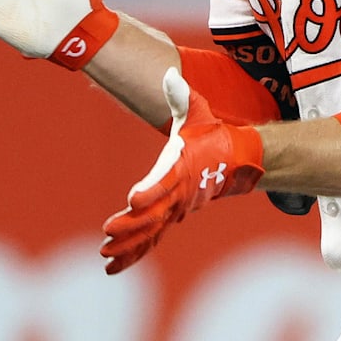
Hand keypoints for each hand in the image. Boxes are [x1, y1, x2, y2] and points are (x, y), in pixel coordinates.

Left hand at [101, 69, 263, 274]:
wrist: (235, 160)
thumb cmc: (210, 133)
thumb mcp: (198, 111)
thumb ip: (181, 95)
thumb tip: (170, 74)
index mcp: (182, 169)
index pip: (165, 182)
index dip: (149, 192)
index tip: (132, 200)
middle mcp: (179, 194)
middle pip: (154, 215)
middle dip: (131, 227)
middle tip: (107, 237)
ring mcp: (175, 209)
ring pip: (151, 233)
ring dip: (129, 247)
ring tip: (105, 259)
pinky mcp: (170, 217)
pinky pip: (151, 239)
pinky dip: (133, 254)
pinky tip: (113, 267)